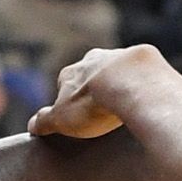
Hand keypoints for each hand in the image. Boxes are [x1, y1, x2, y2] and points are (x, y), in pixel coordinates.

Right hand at [31, 43, 165, 140]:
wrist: (131, 86)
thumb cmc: (94, 104)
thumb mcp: (62, 119)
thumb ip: (45, 121)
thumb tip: (32, 125)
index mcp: (71, 72)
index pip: (65, 84)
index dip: (71, 100)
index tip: (80, 115)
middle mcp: (94, 58)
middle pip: (93, 73)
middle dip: (97, 87)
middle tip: (105, 109)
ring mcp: (121, 55)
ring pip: (118, 69)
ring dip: (122, 82)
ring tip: (130, 104)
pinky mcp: (146, 57)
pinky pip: (143, 70)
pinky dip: (144, 82)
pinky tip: (148, 97)